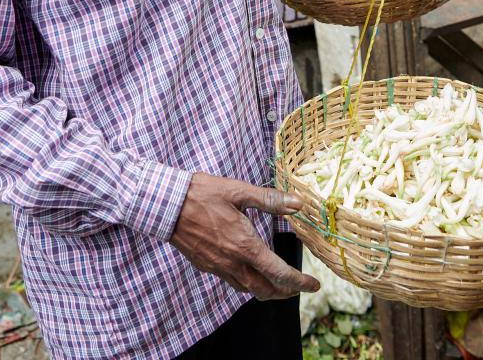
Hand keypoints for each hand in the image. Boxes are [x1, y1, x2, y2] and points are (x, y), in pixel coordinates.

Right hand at [171, 172, 320, 299]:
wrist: (167, 205)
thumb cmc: (203, 194)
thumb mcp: (239, 191)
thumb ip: (270, 200)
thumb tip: (298, 203)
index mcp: (245, 246)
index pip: (279, 274)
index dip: (300, 282)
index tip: (314, 284)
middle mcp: (233, 263)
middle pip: (266, 290)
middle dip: (287, 292)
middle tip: (300, 286)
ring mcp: (218, 267)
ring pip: (248, 290)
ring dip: (267, 290)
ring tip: (279, 282)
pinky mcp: (206, 266)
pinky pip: (232, 282)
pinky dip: (248, 282)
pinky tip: (250, 270)